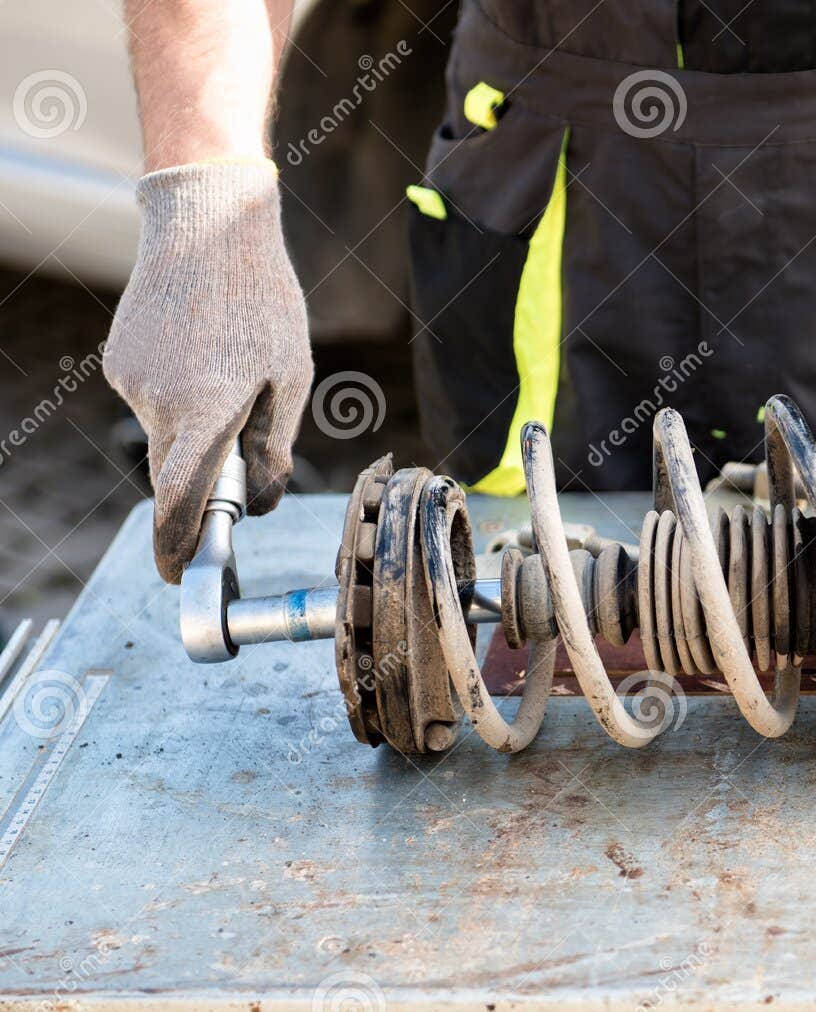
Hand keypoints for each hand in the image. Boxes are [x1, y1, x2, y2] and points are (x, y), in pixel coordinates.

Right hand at [105, 159, 312, 582]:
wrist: (205, 226)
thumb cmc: (262, 303)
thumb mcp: (290, 379)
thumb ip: (272, 448)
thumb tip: (258, 504)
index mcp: (207, 413)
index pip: (182, 500)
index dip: (178, 545)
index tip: (178, 575)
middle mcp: (160, 403)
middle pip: (174, 474)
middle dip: (202, 483)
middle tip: (235, 466)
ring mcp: (131, 382)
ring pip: (167, 434)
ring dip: (197, 427)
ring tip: (233, 371)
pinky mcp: (119, 361)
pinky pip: (155, 400)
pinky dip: (181, 395)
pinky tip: (204, 353)